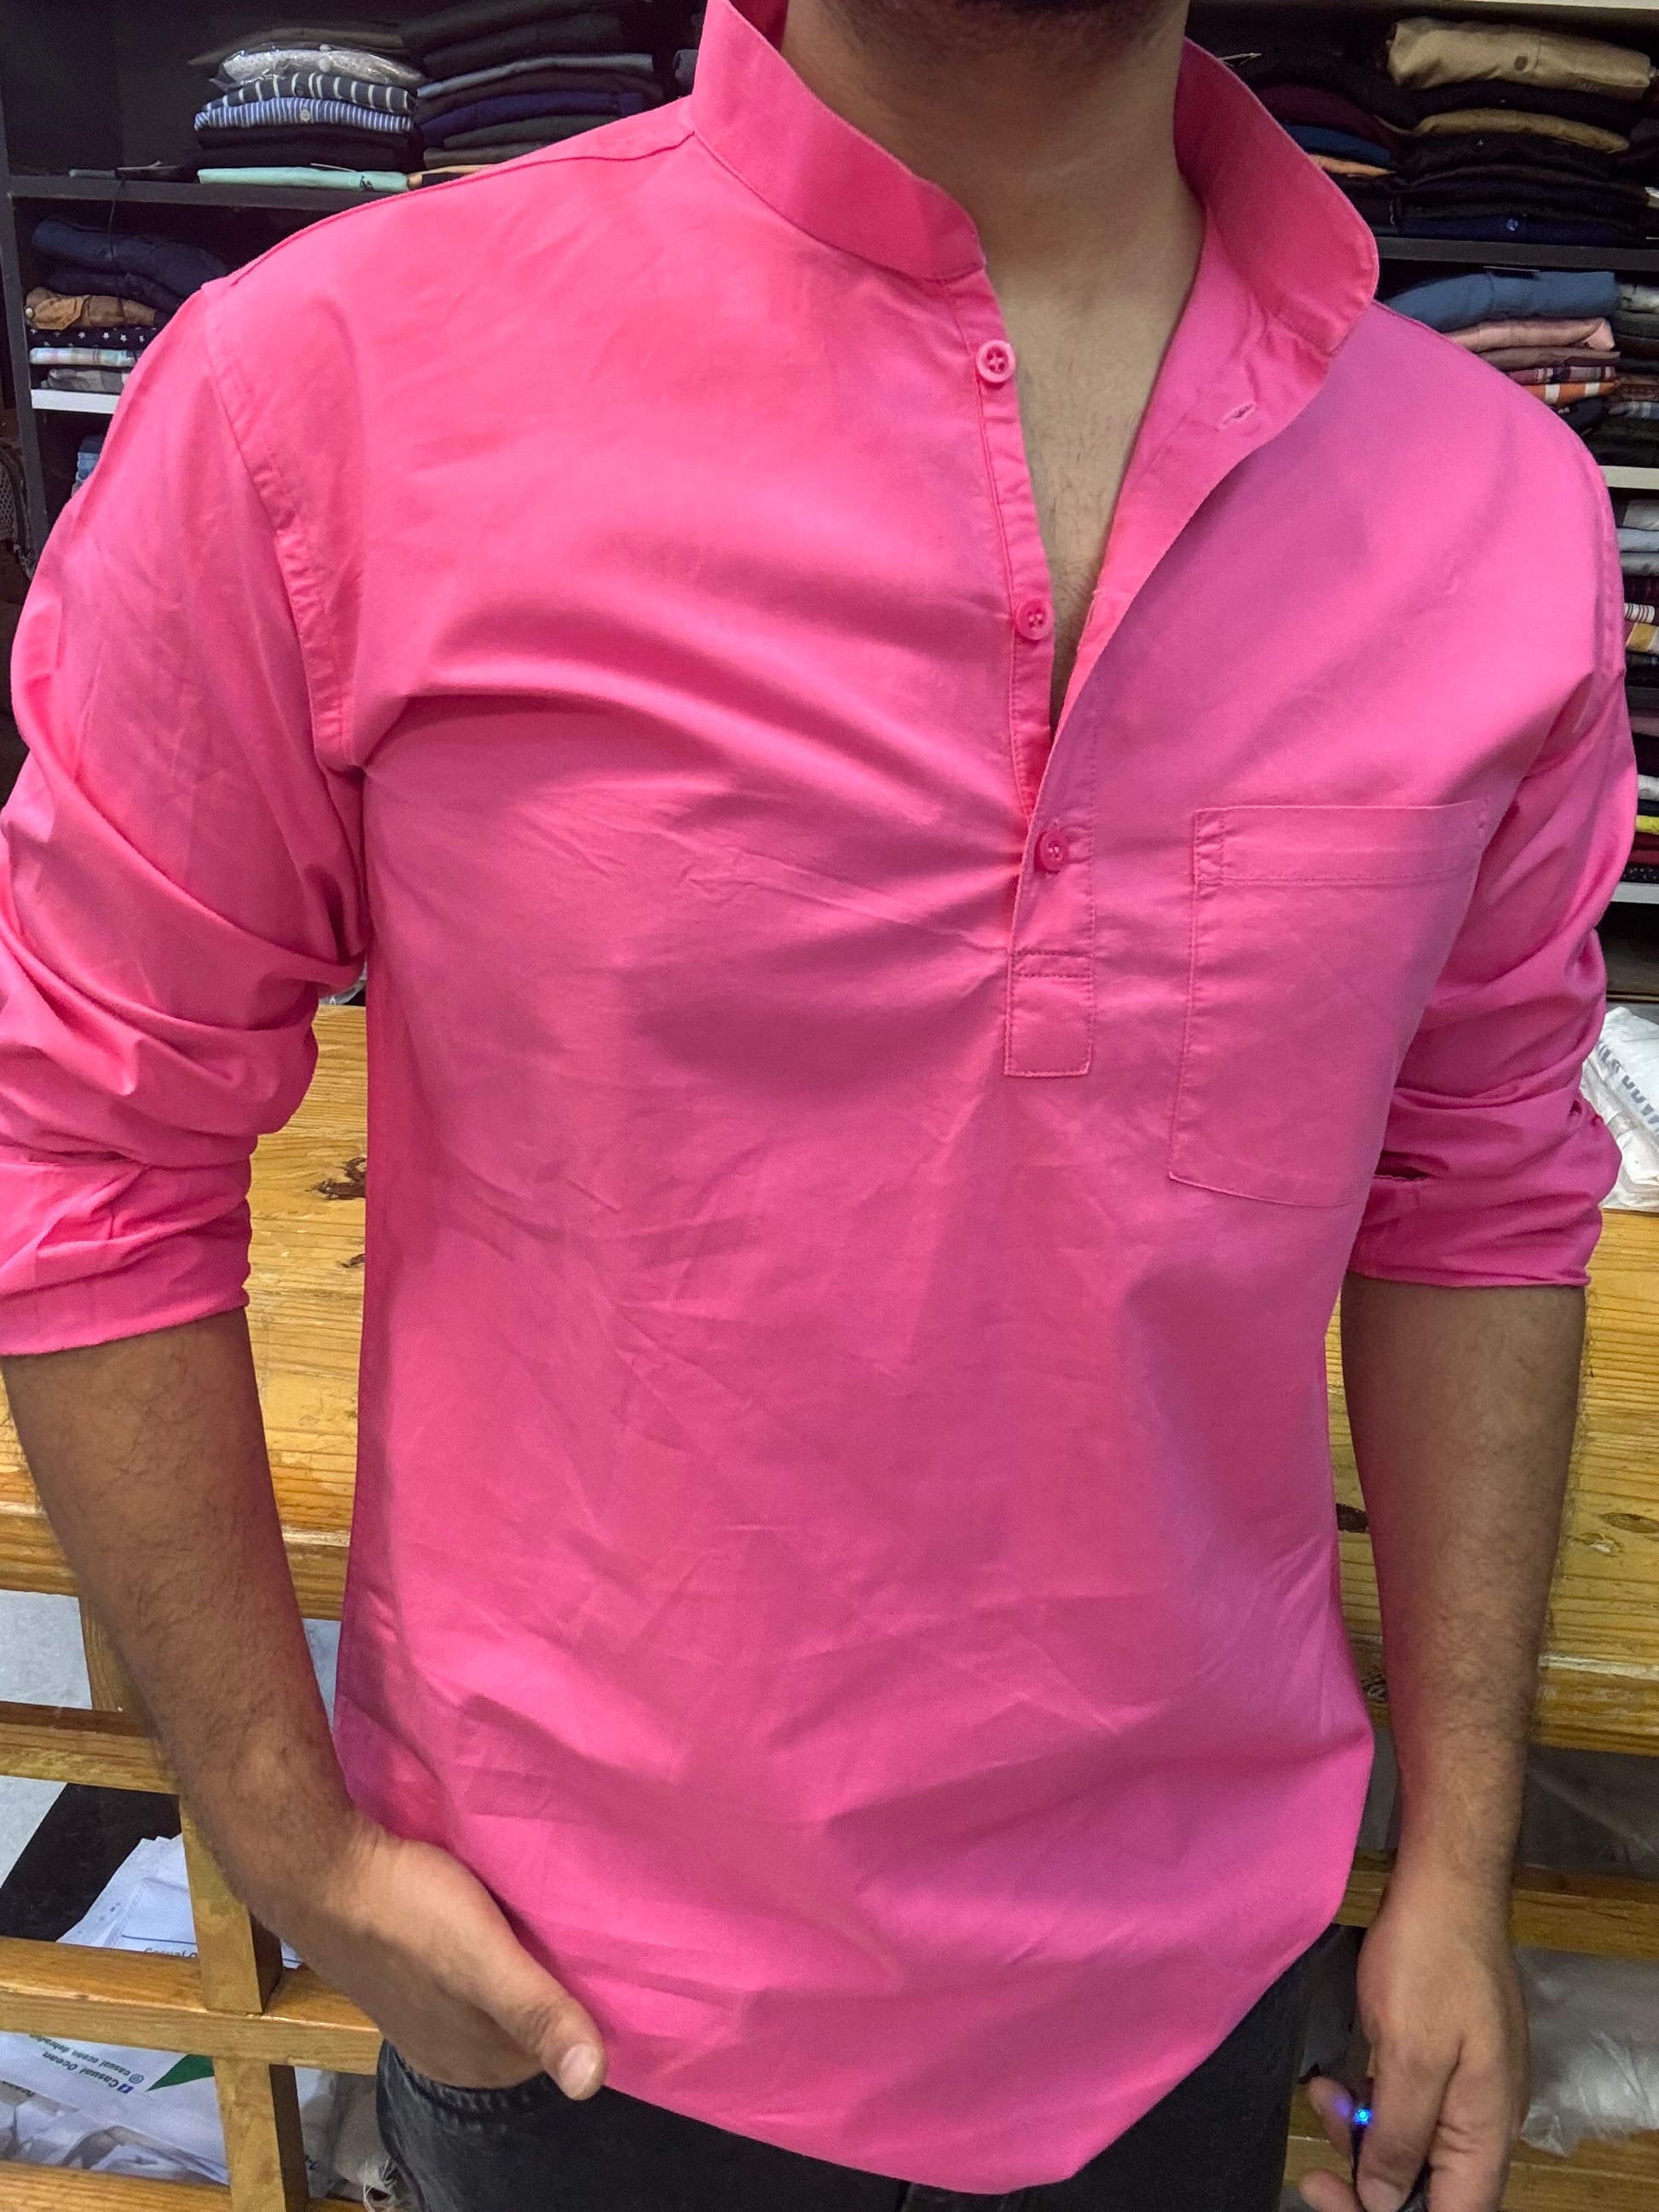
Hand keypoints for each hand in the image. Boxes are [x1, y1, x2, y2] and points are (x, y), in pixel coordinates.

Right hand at [260, 1811, 606, 2098]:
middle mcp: (447, 2049)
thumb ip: (537, 2014)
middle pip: (525, 2020)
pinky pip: (462, 1970)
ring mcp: (420, 2012)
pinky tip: (491, 1910)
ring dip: (518, 1959)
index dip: (581, 2004)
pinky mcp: (403, 1972)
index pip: (555, 2047)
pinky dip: (484, 1946)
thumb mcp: (485, 1962)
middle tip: (579, 1924)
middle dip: (552, 1980)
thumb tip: (592, 2083)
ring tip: (545, 1912)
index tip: (603, 1955)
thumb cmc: (409, 1913)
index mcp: (472, 2063)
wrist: (322, 1871)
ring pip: (494, 1993)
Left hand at [1300, 1866, 1527, 2211]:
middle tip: (1316, 2164)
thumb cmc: (1432, 1961)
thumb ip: (1399, 2135)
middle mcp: (1484, 2121)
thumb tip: (1385, 2202)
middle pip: (1429, 2187)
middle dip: (1368, 2180)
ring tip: (1322, 2099)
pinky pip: (1406, 2106)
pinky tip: (1336, 2082)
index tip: (1334, 2194)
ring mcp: (1465, 2089)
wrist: (1445, 1886)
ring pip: (1411, 2147)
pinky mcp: (1443, 2060)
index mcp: (1486, 2130)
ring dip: (1361, 2137)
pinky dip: (1369, 2104)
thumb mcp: (1409, 2055)